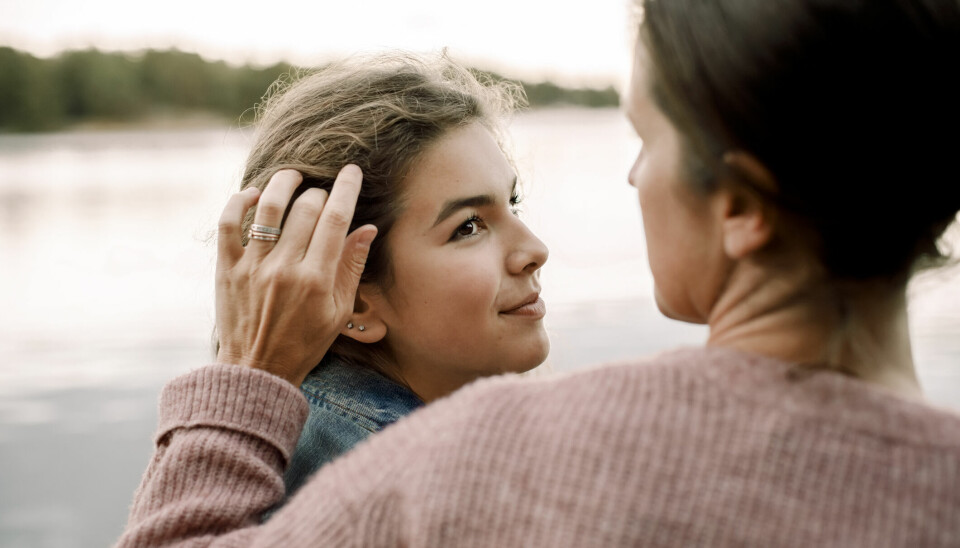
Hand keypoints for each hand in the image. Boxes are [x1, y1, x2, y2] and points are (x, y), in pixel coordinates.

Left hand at [214, 166, 376, 385]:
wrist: (256, 371)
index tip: (353, 171)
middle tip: (323, 195)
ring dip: (284, 182)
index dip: (347, 188)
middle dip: (320, 192)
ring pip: (269, 206)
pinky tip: (254, 194)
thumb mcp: (339, 312)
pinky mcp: (227, 268)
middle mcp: (285, 268)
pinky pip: (228, 223)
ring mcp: (253, 266)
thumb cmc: (304, 344)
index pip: (336, 219)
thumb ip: (352, 267)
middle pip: (307, 208)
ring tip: (293, 177)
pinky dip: (240, 201)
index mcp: (317, 280)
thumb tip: (367, 228)